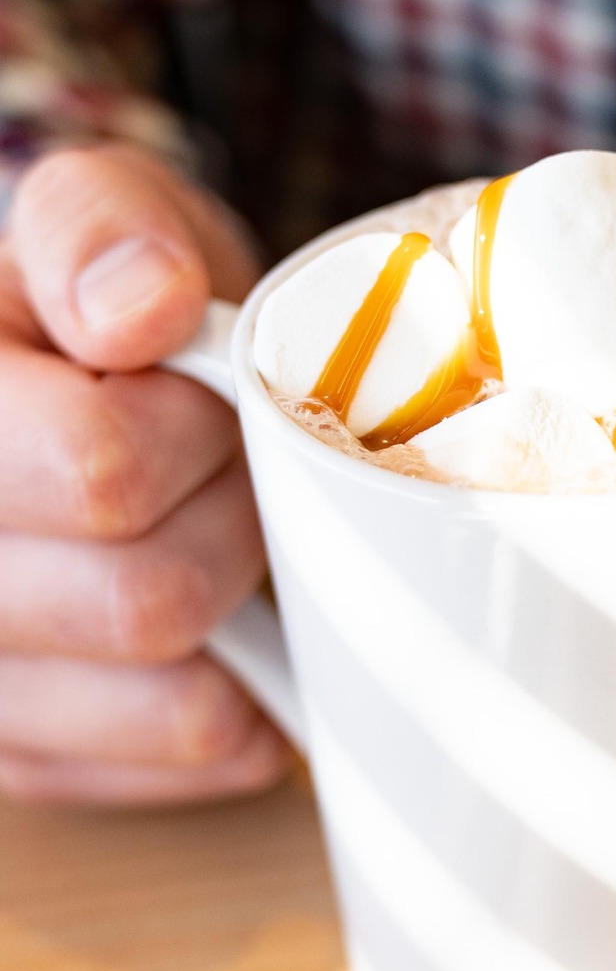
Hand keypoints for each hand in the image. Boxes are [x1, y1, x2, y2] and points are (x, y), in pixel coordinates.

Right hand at [0, 146, 291, 803]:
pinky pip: (184, 754)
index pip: (102, 469)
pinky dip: (239, 692)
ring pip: (173, 699)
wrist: (88, 390)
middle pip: (147, 598)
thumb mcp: (102, 216)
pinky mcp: (18, 754)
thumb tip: (142, 306)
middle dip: (233, 522)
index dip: (199, 429)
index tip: (202, 391)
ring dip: (238, 608)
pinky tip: (220, 621)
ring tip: (214, 532)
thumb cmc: (103, 304)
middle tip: (230, 467)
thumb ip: (106, 228)